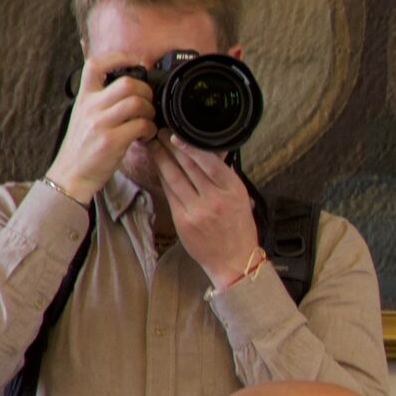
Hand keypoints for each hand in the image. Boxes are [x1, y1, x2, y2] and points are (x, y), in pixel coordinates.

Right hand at [47, 54, 159, 200]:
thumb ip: (99, 100)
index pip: (95, 65)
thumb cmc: (82, 146)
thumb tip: (123, 84)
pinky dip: (150, 129)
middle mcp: (90, 107)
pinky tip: (146, 135)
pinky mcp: (111, 141)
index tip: (136, 61)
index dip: (118, 57)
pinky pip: (141, 125)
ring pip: (137, 103)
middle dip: (146, 91)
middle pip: (127, 83)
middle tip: (148, 104)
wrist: (71, 174)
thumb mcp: (84, 115)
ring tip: (147, 120)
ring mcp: (100, 124)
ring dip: (150, 111)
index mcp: (84, 98)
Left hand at [148, 135, 261, 286]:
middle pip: (188, 167)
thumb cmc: (239, 228)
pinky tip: (159, 168)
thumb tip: (213, 151)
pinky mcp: (183, 221)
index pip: (210, 162)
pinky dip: (163, 178)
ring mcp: (198, 211)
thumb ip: (225, 176)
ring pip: (174, 178)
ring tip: (154, 147)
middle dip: (172, 148)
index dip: (190, 147)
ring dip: (162, 160)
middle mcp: (215, 199)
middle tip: (161, 134)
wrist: (234, 260)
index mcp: (234, 190)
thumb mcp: (242, 199)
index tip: (177, 135)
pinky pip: (170, 194)